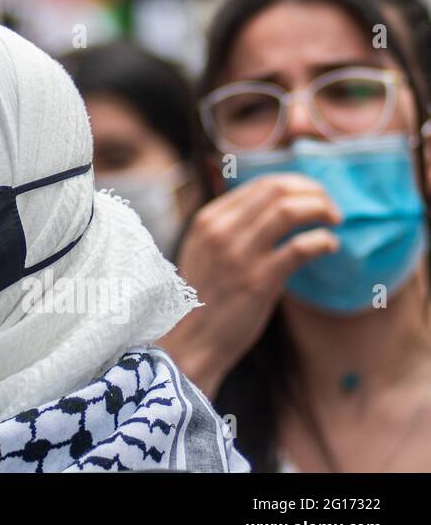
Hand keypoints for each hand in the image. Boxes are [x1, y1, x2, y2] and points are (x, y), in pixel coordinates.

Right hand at [159, 173, 340, 395]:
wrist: (189, 340)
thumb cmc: (204, 298)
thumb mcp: (207, 251)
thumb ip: (232, 229)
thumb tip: (277, 212)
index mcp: (209, 219)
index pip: (261, 184)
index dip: (296, 185)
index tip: (314, 198)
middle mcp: (221, 230)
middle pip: (277, 190)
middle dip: (313, 193)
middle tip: (331, 209)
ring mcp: (239, 254)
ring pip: (288, 210)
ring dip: (320, 210)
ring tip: (335, 221)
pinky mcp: (258, 280)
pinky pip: (299, 247)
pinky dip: (322, 241)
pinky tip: (330, 247)